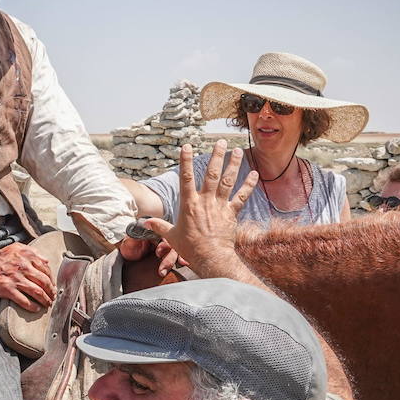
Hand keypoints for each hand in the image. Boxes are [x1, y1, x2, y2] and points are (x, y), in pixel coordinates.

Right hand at [0, 242, 54, 311]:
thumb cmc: (0, 257)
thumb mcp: (18, 248)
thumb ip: (33, 252)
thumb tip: (46, 261)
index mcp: (28, 256)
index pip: (46, 270)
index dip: (52, 280)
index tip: (53, 286)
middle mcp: (24, 267)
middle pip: (44, 282)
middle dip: (51, 292)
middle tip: (52, 297)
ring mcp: (16, 279)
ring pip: (37, 292)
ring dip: (45, 300)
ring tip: (47, 304)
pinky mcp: (8, 289)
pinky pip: (24, 301)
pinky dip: (33, 306)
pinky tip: (36, 309)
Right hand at [142, 140, 257, 273]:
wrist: (210, 257)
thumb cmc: (189, 247)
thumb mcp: (171, 236)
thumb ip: (158, 226)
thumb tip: (144, 222)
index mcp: (189, 204)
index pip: (185, 178)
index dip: (185, 161)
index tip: (186, 146)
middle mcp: (205, 201)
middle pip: (211, 174)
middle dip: (216, 156)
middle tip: (220, 142)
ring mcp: (220, 206)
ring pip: (228, 181)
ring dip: (234, 165)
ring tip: (238, 150)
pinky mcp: (231, 213)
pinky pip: (241, 197)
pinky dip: (248, 185)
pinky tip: (255, 174)